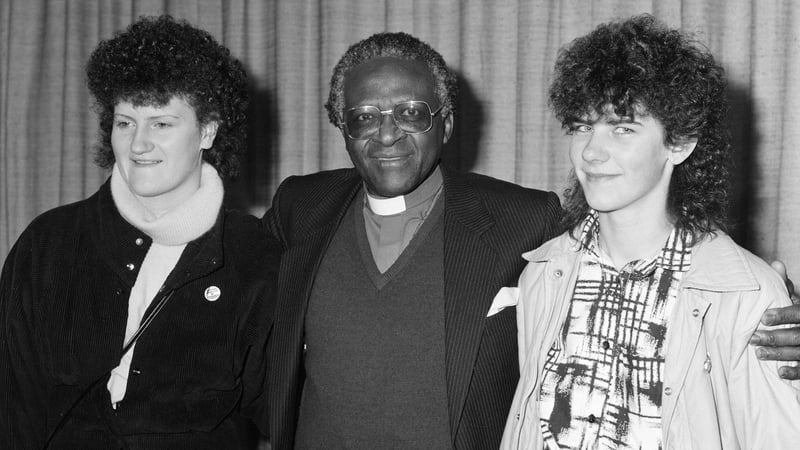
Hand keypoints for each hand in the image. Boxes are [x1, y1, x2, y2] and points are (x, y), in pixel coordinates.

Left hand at [748, 261, 799, 378]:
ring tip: (758, 353)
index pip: (799, 313)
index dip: (783, 315)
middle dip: (775, 337)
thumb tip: (776, 263)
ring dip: (779, 354)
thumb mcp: (798, 300)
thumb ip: (786, 286)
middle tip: (753, 338)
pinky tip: (780, 372)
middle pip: (797, 335)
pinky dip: (795, 372)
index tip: (763, 318)